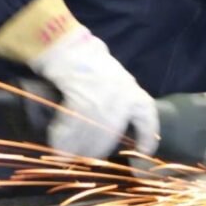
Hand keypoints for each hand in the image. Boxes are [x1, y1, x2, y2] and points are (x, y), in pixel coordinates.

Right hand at [29, 26, 159, 158]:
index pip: (148, 118)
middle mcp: (121, 94)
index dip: (147, 138)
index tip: (144, 153)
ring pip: (91, 131)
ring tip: (68, 158)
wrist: (69, 46)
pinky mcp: (80, 95)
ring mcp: (101, 95)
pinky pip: (72, 124)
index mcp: (132, 91)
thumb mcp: (114, 81)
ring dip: (78, 148)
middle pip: (112, 131)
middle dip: (98, 149)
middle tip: (87, 159)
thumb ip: (118, 103)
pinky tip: (57, 146)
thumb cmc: (91, 64)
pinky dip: (63, 138)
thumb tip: (110, 132)